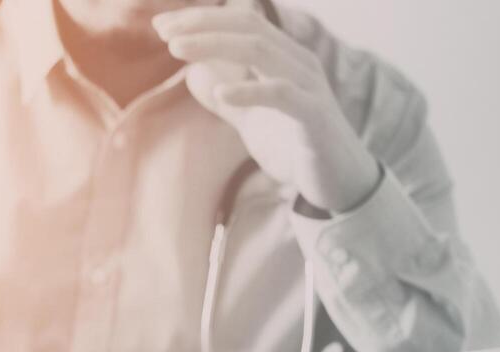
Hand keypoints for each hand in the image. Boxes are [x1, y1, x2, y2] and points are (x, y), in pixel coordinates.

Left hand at [155, 6, 382, 214]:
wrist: (339, 182)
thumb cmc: (296, 147)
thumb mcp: (253, 120)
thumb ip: (227, 98)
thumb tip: (193, 77)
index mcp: (282, 58)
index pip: (240, 23)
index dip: (201, 20)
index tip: (161, 26)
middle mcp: (297, 62)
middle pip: (247, 27)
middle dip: (202, 24)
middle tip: (162, 30)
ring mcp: (308, 85)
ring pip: (261, 51)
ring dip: (216, 46)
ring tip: (177, 50)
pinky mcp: (313, 114)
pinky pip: (281, 94)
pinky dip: (249, 91)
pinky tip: (220, 94)